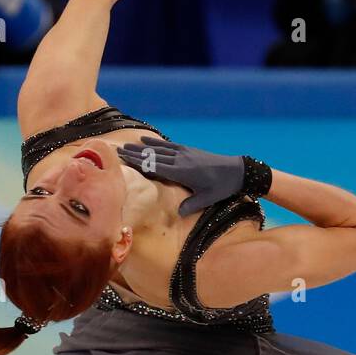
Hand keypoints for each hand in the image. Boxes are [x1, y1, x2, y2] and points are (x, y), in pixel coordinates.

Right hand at [118, 136, 245, 216]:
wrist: (236, 171)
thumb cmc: (221, 187)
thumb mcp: (206, 199)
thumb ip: (191, 205)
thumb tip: (178, 213)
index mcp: (182, 172)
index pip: (155, 167)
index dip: (139, 163)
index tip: (125, 160)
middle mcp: (180, 160)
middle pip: (153, 156)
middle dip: (136, 154)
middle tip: (119, 151)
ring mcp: (184, 153)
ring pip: (159, 149)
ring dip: (142, 147)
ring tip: (128, 145)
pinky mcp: (188, 150)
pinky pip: (168, 145)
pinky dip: (156, 143)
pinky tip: (146, 141)